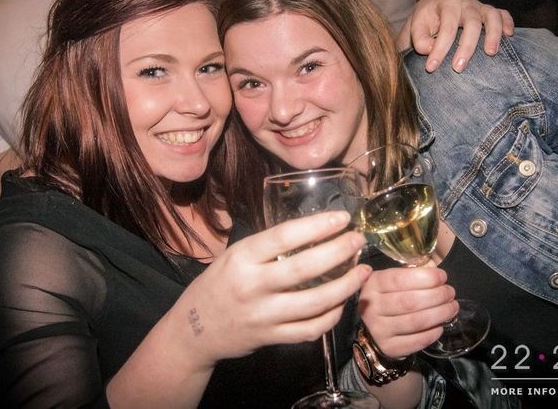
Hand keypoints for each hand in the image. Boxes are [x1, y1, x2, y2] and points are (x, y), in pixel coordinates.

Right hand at [179, 211, 370, 365]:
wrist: (194, 330)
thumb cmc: (219, 284)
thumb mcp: (235, 256)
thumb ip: (267, 247)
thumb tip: (313, 231)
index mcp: (242, 258)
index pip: (284, 236)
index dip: (317, 226)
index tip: (342, 218)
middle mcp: (253, 285)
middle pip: (305, 268)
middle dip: (339, 252)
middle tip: (359, 241)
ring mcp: (263, 315)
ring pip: (315, 302)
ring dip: (345, 286)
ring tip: (362, 271)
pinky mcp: (272, 338)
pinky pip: (310, 329)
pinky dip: (332, 315)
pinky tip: (343, 302)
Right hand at [357, 266, 457, 358]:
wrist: (376, 327)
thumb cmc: (390, 296)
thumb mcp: (393, 279)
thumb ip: (412, 273)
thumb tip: (435, 271)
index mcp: (372, 285)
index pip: (398, 280)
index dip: (425, 277)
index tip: (442, 276)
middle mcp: (371, 307)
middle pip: (409, 302)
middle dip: (437, 296)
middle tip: (450, 292)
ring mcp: (379, 330)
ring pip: (415, 322)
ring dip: (440, 313)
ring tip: (452, 307)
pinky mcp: (389, 348)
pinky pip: (417, 341)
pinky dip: (433, 332)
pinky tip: (440, 325)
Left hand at [397, 0, 514, 72]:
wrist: (433, 10)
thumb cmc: (424, 23)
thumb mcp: (415, 29)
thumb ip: (419, 39)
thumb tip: (431, 50)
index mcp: (445, 2)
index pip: (445, 26)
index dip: (439, 48)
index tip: (431, 67)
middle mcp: (464, 2)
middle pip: (471, 22)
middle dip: (465, 47)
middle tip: (458, 69)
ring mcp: (479, 6)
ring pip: (492, 15)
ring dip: (493, 34)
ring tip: (490, 54)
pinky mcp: (488, 13)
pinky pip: (503, 14)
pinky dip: (507, 23)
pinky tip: (509, 36)